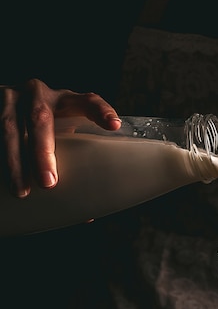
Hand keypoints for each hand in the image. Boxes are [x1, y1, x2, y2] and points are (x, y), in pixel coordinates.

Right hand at [0, 78, 120, 196]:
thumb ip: (72, 160)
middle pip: (40, 119)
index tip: (115, 126)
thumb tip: (87, 214)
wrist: (3, 107)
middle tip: (48, 183)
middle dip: (43, 152)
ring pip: (10, 128)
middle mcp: (37, 94)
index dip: (101, 112)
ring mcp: (10, 98)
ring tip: (21, 191)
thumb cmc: (40, 128)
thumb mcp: (57, 131)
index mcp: (64, 99)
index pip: (87, 101)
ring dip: (15, 161)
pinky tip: (1, 178)